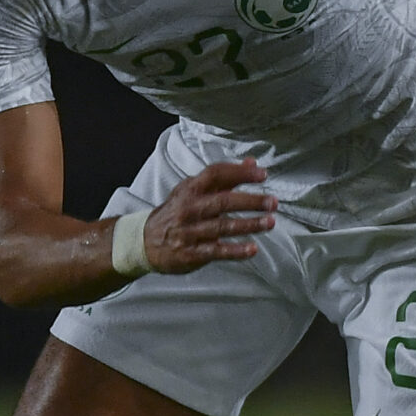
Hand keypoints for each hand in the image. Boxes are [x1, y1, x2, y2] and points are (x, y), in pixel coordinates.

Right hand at [141, 160, 275, 272]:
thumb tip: (253, 162)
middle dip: (250, 201)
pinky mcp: (191, 253)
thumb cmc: (176, 213)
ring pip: (222, 226)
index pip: (216, 175)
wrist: (143, 242)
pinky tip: (252, 249)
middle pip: (223, 201)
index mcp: (190, 189)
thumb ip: (225, 178)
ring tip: (270, 222)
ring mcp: (189, 232)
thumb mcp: (193, 191)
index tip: (262, 174)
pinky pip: (216, 251)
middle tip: (272, 202)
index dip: (240, 173)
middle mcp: (189, 208)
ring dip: (248, 224)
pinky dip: (235, 251)